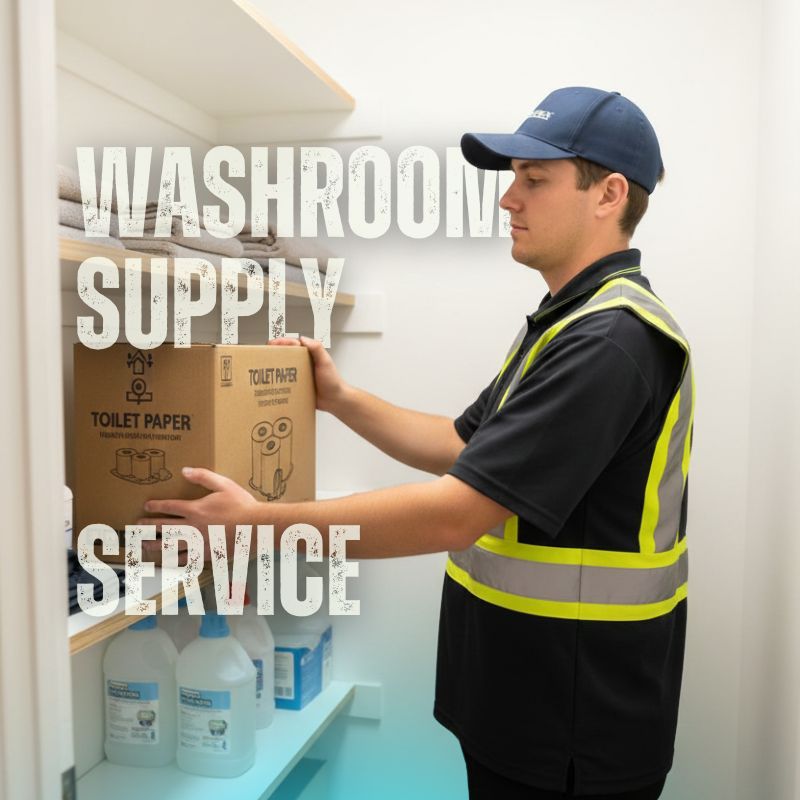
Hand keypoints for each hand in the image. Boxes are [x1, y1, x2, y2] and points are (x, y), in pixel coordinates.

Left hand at [137, 467, 258, 560]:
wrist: (255, 527)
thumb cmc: (241, 504)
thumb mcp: (224, 484)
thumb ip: (203, 476)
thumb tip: (184, 470)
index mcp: (195, 509)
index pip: (169, 506)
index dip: (155, 506)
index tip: (146, 506)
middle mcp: (192, 527)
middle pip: (164, 527)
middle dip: (149, 526)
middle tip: (137, 527)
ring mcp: (198, 542)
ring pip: (170, 545)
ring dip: (155, 544)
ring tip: (144, 545)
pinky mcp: (206, 554)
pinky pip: (186, 559)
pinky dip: (174, 560)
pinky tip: (168, 562)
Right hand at [267, 335, 349, 413]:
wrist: (335, 400)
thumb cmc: (333, 381)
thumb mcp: (325, 361)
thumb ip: (316, 348)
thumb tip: (303, 338)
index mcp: (308, 355)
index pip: (292, 344)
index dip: (280, 343)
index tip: (270, 344)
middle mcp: (303, 364)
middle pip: (285, 356)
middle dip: (273, 355)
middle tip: (262, 356)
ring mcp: (299, 375)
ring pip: (283, 369)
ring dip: (274, 369)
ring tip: (263, 370)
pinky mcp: (297, 387)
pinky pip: (285, 383)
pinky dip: (278, 383)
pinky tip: (271, 385)